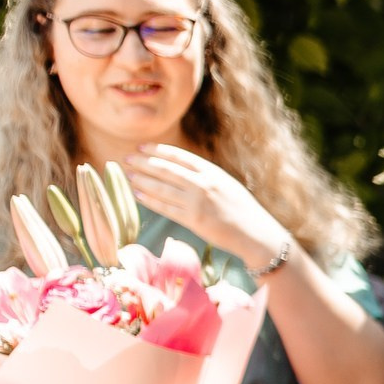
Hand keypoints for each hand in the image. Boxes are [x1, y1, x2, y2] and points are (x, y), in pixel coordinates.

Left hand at [120, 145, 289, 271]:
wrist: (256, 235)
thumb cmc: (242, 210)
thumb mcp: (227, 185)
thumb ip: (205, 176)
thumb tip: (179, 169)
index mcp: (213, 173)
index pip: (179, 156)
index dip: (157, 151)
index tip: (141, 148)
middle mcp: (204, 185)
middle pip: (166, 170)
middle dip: (143, 163)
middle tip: (127, 160)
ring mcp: (198, 203)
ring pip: (162, 188)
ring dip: (142, 180)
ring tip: (128, 176)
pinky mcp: (194, 220)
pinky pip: (165, 208)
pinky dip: (150, 200)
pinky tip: (138, 194)